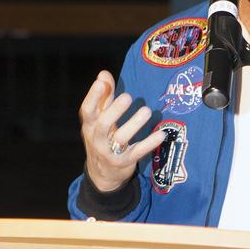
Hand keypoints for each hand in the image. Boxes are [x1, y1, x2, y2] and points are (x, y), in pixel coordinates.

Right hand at [79, 71, 164, 192]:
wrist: (102, 175)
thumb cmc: (103, 138)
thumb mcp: (100, 119)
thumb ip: (104, 97)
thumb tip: (103, 73)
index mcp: (90, 126)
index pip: (87, 110)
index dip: (93, 96)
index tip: (102, 82)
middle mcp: (97, 139)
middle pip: (102, 125)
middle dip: (114, 110)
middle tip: (128, 97)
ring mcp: (110, 152)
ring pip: (121, 138)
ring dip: (135, 124)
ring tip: (147, 111)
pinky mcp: (124, 163)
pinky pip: (137, 152)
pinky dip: (149, 143)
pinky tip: (161, 134)